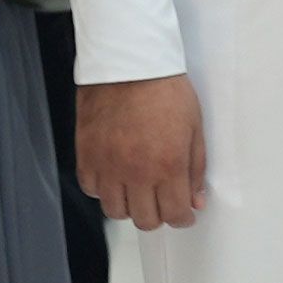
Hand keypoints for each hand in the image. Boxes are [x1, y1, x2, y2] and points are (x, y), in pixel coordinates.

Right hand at [79, 73, 204, 230]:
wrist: (128, 62)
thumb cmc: (163, 88)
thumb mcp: (194, 127)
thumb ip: (196, 168)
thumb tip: (196, 199)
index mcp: (168, 165)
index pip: (175, 214)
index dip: (183, 218)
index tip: (184, 213)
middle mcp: (136, 172)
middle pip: (146, 220)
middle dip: (159, 215)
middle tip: (162, 202)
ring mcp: (108, 166)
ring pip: (116, 211)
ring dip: (130, 206)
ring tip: (138, 191)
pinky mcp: (87, 155)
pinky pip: (92, 189)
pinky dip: (104, 190)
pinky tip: (115, 177)